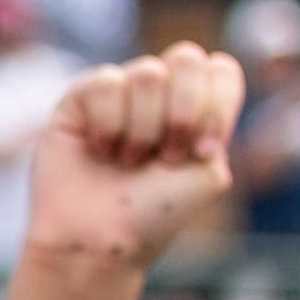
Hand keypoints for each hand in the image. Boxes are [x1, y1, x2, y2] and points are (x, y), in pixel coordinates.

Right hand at [23, 48, 239, 276]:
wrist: (98, 242)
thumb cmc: (153, 215)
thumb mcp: (211, 171)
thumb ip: (218, 119)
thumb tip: (198, 75)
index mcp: (195, 110)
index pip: (221, 70)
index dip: (217, 104)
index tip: (204, 151)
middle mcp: (158, 96)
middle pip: (187, 58)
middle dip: (182, 112)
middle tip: (165, 156)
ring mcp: (118, 94)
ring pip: (148, 72)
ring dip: (143, 127)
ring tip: (126, 161)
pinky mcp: (78, 100)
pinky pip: (106, 82)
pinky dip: (109, 123)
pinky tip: (100, 150)